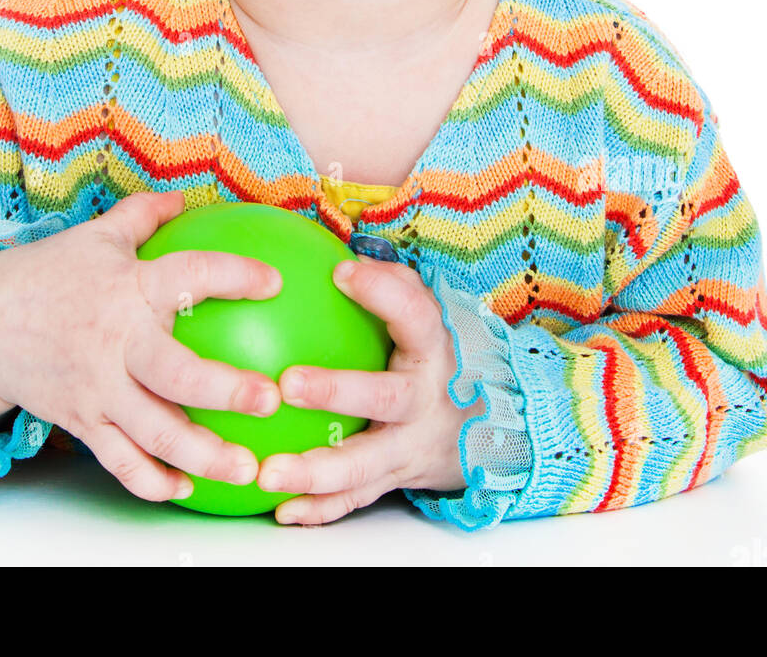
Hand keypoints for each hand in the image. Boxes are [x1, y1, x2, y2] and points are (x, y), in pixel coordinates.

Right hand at [0, 188, 285, 502]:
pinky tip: (189, 489)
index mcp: (130, 289)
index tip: (274, 282)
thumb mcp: (98, 235)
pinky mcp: (83, 422)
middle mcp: (117, 343)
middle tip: (271, 398)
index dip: (232, 276)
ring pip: (155, 432)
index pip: (188, 275)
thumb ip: (145, 216)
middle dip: (226, 391)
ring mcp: (99, 389)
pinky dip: (153, 481)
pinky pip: (121, 462)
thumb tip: (186, 198)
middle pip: (176, 374)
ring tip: (248, 469)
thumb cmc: (51, 274)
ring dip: (204, 455)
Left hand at [255, 257, 484, 524]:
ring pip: (364, 464)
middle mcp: (425, 400)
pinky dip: (319, 509)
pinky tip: (280, 510)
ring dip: (315, 471)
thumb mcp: (429, 314)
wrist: (496, 425)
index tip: (342, 274)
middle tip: (288, 384)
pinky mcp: (395, 479)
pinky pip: (355, 499)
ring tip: (269, 471)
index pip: (416, 315)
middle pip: (386, 398)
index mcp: (434, 350)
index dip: (383, 293)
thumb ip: (391, 284)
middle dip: (338, 392)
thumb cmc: (440, 356)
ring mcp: (410, 446)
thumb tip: (338, 257)